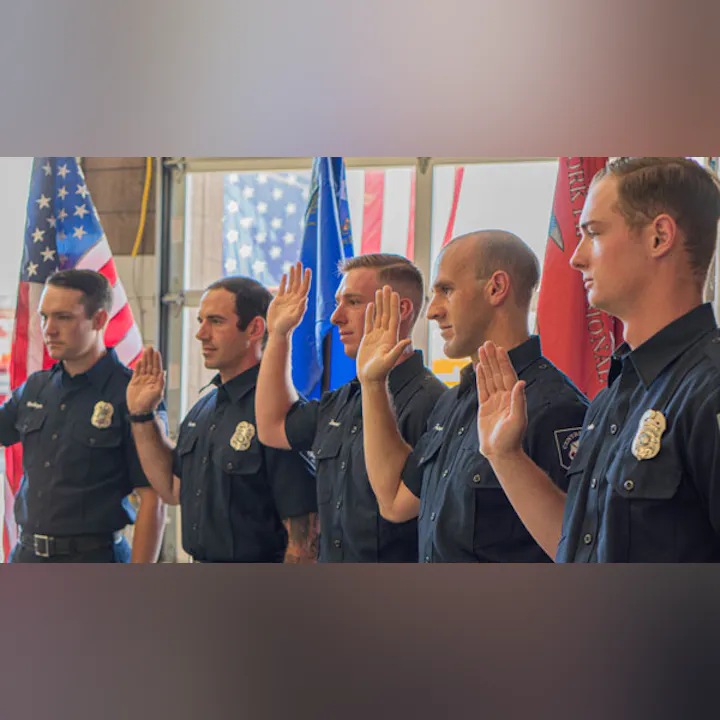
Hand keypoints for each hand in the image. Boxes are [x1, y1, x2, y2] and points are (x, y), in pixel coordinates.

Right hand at [127, 346, 164, 413]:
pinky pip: (136, 372)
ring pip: (144, 367)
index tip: (156, 352)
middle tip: (150, 346)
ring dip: (144, 359)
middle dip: (150, 356)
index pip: (156, 367)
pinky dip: (138, 366)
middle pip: (150, 365)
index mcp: (156, 381)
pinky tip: (139, 360)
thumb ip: (160, 382)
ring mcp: (142, 380)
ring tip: (145, 350)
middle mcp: (149, 379)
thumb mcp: (158, 393)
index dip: (157, 360)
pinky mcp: (134, 382)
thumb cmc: (150, 403)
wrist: (139, 410)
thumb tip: (163, 372)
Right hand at [267, 262, 311, 336]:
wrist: (278, 332)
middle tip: (300, 262)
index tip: (308, 269)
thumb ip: (300, 309)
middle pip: (298, 283)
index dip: (306, 278)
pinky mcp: (279, 301)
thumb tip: (305, 299)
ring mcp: (287, 299)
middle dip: (299, 273)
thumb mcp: (294, 318)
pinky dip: (284, 282)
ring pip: (291, 284)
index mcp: (299, 302)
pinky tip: (285, 275)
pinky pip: (282, 288)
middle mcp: (294, 299)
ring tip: (293, 266)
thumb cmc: (287, 327)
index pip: (304, 287)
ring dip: (292, 275)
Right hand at [357, 285, 411, 384]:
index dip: (394, 305)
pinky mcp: (368, 339)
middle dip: (387, 300)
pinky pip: (369, 323)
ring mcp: (376, 336)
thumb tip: (408, 339)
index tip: (394, 293)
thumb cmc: (379, 372)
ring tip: (379, 291)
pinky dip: (370, 314)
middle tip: (387, 286)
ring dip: (380, 303)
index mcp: (391, 337)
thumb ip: (397, 350)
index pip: (393, 317)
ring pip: (379, 316)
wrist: (370, 379)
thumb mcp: (389, 361)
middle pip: (386, 313)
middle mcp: (385, 334)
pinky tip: (371, 305)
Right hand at [476, 341, 526, 457]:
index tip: (499, 349)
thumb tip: (520, 382)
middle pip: (497, 373)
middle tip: (487, 343)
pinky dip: (480, 377)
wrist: (500, 452)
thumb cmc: (511, 438)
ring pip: (489, 378)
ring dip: (486, 364)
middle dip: (493, 358)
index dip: (503, 362)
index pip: (507, 375)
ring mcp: (494, 400)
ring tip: (481, 350)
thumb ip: (518, 400)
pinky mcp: (485, 406)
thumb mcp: (517, 420)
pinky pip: (482, 388)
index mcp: (513, 397)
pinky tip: (478, 367)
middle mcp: (504, 396)